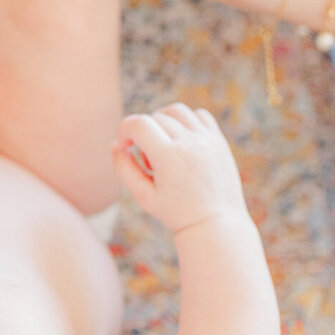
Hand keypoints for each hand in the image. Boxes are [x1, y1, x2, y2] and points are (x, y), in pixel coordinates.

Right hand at [112, 104, 247, 232]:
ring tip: (163, 145)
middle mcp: (189, 143)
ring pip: (176, 110)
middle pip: (154, 117)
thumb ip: (123, 169)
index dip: (124, 130)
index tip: (125, 146)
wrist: (216, 223)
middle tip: (149, 161)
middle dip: (143, 133)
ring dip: (163, 120)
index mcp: (169, 157)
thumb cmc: (176, 213)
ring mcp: (207, 139)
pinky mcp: (218, 140)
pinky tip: (182, 141)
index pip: (138, 123)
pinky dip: (186, 121)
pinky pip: (199, 115)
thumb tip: (115, 144)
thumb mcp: (143, 196)